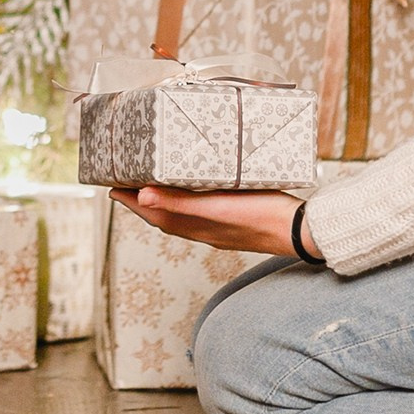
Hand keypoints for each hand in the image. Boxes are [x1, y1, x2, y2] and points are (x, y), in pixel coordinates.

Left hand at [111, 186, 307, 258]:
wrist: (302, 232)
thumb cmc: (262, 218)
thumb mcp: (218, 207)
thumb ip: (179, 204)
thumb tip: (141, 197)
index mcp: (196, 226)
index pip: (153, 214)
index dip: (131, 201)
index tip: (111, 186)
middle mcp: (204, 230)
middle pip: (163, 215)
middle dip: (142, 200)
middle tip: (126, 181)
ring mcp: (220, 229)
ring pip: (182, 216)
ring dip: (163, 202)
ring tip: (152, 185)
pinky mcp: (235, 223)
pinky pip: (201, 215)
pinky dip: (187, 204)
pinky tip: (195, 195)